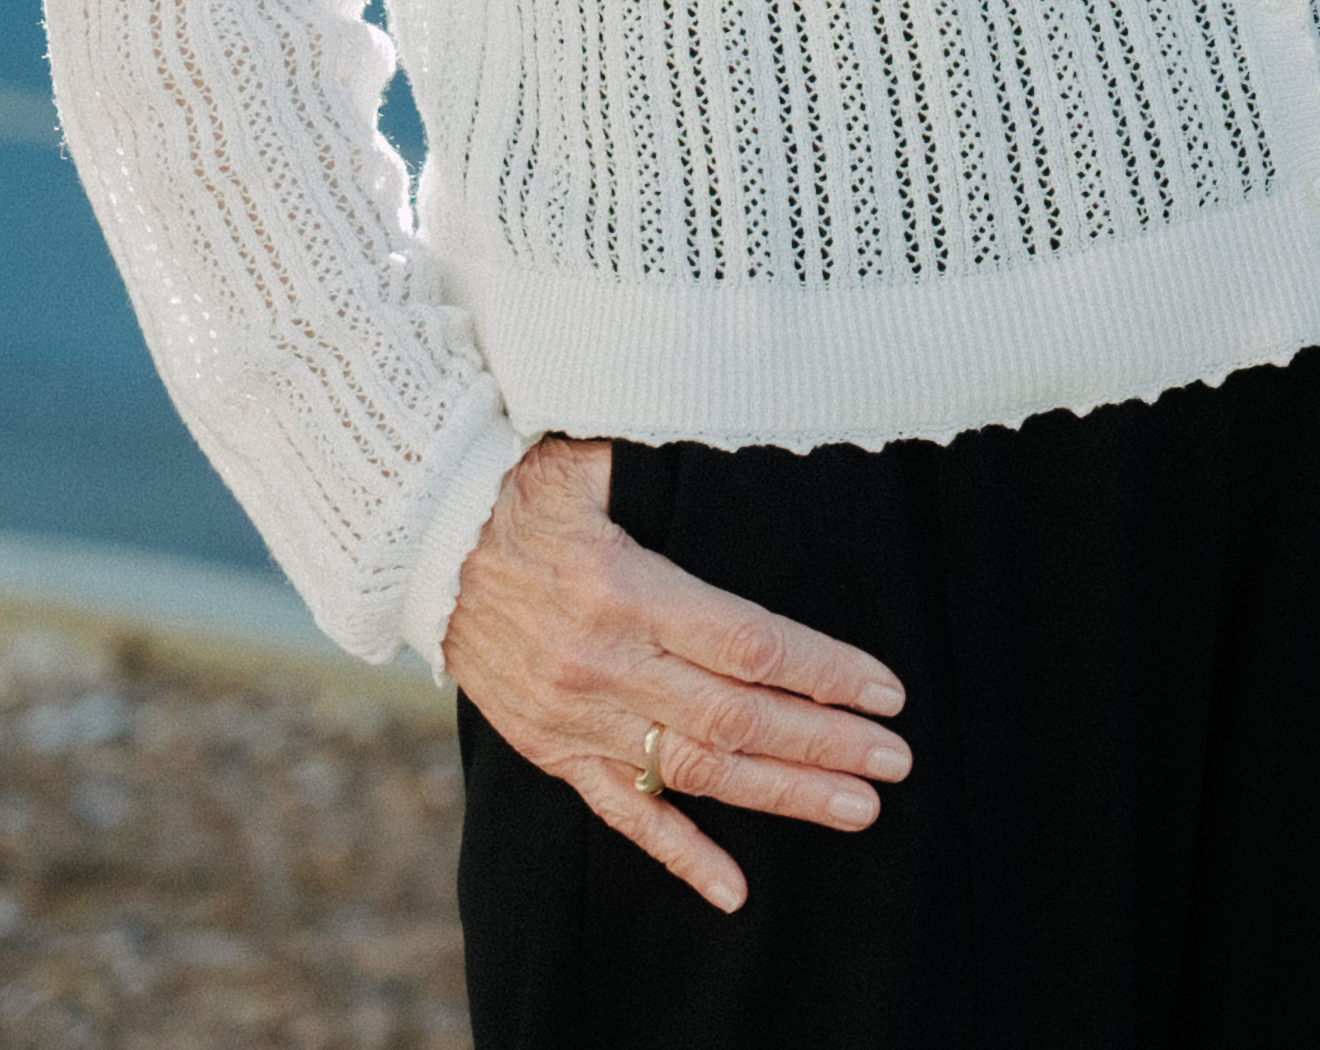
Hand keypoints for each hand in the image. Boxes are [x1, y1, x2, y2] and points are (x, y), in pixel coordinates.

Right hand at [443, 435, 909, 913]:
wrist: (424, 549)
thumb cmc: (529, 493)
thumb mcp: (598, 461)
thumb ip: (678, 460)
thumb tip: (760, 429)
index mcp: (627, 591)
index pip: (749, 643)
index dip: (824, 672)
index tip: (888, 691)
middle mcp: (604, 664)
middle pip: (735, 717)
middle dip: (824, 743)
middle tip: (895, 761)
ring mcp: (577, 717)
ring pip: (694, 771)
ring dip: (782, 794)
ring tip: (858, 808)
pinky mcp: (554, 750)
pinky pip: (623, 812)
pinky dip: (681, 854)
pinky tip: (735, 890)